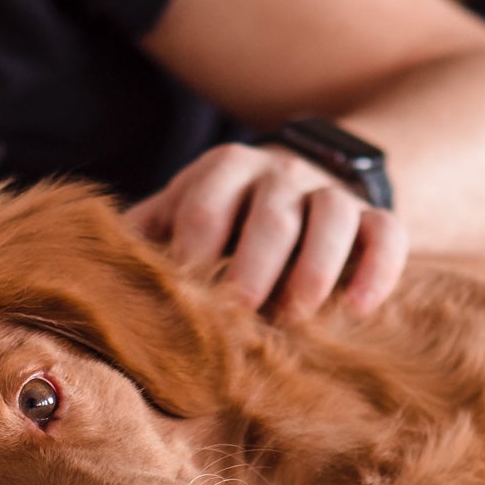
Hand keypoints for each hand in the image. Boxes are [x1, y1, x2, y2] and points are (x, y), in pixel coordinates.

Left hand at [125, 142, 406, 321]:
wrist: (299, 180)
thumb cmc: (224, 216)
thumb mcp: (180, 211)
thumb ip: (146, 237)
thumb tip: (97, 280)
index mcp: (224, 168)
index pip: (205, 203)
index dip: (194, 249)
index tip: (185, 294)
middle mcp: (280, 173)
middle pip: (273, 212)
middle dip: (255, 263)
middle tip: (240, 311)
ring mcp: (331, 192)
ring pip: (334, 216)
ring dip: (315, 267)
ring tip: (297, 315)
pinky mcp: (374, 216)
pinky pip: (387, 234)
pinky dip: (377, 270)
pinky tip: (357, 311)